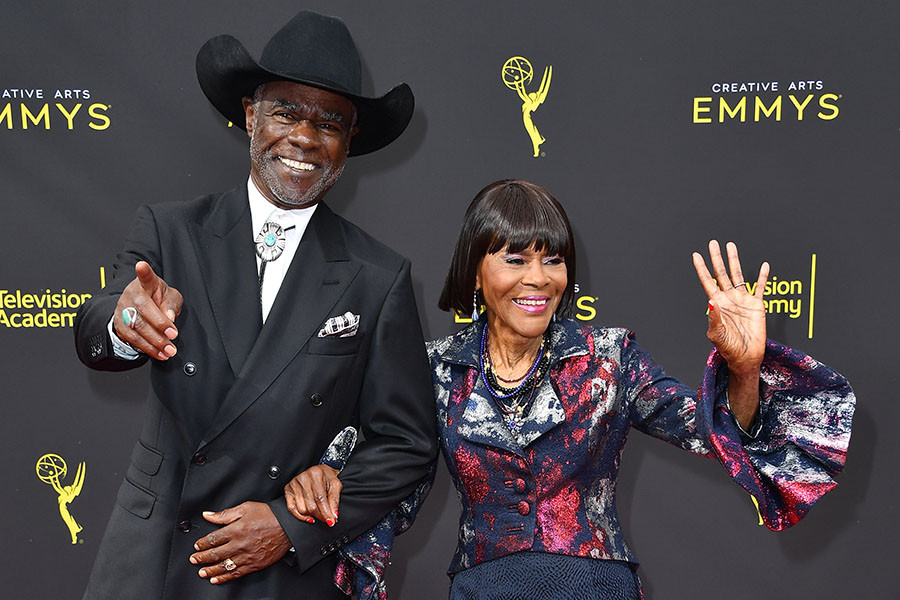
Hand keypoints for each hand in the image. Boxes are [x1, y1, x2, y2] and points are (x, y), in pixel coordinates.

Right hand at [113, 261, 182, 359]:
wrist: (140, 307)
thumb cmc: (159, 298)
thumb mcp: (170, 297)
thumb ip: (171, 304)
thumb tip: (169, 318)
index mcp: (146, 283)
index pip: (145, 276)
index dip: (143, 271)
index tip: (141, 266)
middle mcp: (131, 294)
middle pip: (142, 309)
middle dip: (159, 325)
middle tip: (173, 336)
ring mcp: (122, 309)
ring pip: (136, 327)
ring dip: (154, 342)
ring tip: (169, 351)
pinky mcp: (119, 325)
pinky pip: (132, 339)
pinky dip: (147, 349)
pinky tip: (160, 354)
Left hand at [190, 501, 291, 584]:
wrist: (288, 526)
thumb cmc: (268, 515)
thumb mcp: (245, 508)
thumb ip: (224, 514)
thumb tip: (208, 515)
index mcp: (236, 529)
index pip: (213, 539)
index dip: (202, 544)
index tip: (197, 546)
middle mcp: (240, 544)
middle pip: (215, 554)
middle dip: (202, 558)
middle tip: (194, 560)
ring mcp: (247, 556)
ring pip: (224, 566)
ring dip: (210, 570)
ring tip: (202, 572)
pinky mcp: (255, 564)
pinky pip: (236, 573)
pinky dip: (225, 577)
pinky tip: (216, 579)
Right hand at [284, 465, 340, 526]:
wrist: (319, 471)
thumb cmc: (327, 477)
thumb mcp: (335, 485)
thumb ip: (335, 499)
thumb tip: (334, 515)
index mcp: (316, 474)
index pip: (320, 498)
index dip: (326, 512)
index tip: (331, 522)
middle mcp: (303, 478)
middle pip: (311, 506)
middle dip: (321, 515)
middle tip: (327, 518)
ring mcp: (294, 484)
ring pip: (302, 509)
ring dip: (312, 515)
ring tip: (319, 511)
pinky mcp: (288, 490)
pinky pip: (292, 508)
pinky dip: (301, 516)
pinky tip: (309, 517)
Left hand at [692, 240, 767, 428]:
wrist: (746, 357)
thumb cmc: (729, 349)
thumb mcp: (717, 335)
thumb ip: (714, 318)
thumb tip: (711, 301)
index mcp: (717, 304)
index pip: (707, 282)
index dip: (702, 269)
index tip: (696, 255)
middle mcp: (728, 299)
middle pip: (721, 273)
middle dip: (717, 258)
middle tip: (713, 243)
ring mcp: (742, 300)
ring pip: (738, 275)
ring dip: (734, 261)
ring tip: (731, 246)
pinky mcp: (757, 305)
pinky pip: (760, 287)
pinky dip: (762, 276)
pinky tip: (764, 266)